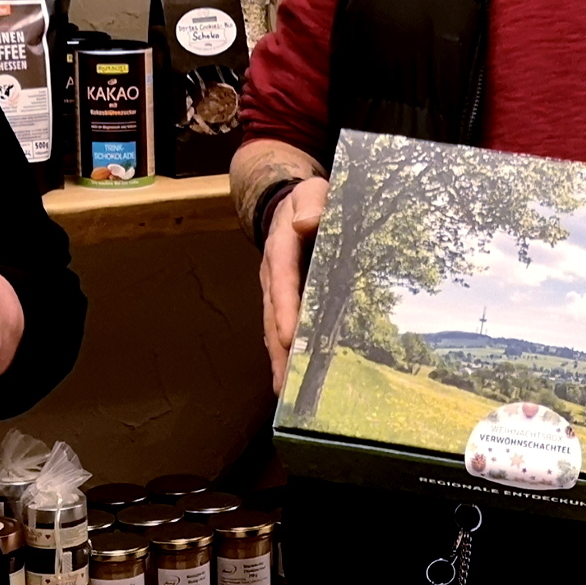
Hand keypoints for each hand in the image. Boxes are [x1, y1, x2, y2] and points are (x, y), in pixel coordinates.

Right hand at [260, 177, 328, 392]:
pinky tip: (292, 381)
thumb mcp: (311, 191)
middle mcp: (272, 275)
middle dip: (279, 350)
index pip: (282, 281)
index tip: (290, 337)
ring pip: (273, 328)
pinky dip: (284, 355)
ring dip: (279, 360)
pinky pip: (281, 329)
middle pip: (273, 316)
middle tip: (286, 383)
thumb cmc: (307, 200)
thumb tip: (308, 223)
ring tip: (285, 393)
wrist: (289, 206)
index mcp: (280, 248)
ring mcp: (274, 292)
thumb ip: (313, 203)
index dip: (285, 310)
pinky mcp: (283, 302)